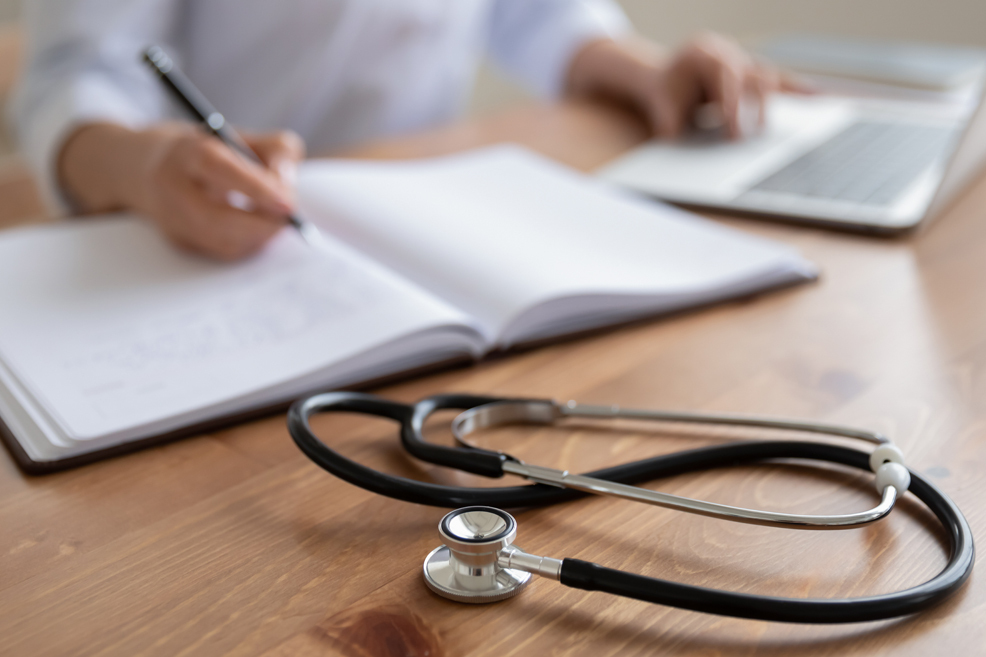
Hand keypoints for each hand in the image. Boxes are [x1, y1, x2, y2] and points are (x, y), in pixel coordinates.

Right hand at [59, 122, 305, 259]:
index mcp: (186, 152)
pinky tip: (257, 228)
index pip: (219, 169)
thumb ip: (275, 150)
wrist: (142, 168)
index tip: (289, 203)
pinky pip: (224, 252)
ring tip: (276, 219)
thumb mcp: (240, 136)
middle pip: (218, 219)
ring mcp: (171, 220)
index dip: (256, 188)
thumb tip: (288, 185)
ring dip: (261, 236)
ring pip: (224, 243)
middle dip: (264, 224)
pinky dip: (250, 243)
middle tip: (291, 217)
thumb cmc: (204, 151)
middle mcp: (171, 188)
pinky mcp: (179, 242)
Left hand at [567, 33, 805, 139]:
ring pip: (768, 77)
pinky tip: (818, 98)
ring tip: (770, 130)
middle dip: (752, 109)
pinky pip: (778, 81)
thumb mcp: (661, 105)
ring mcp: (744, 61)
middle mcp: (728, 52)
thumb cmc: (666, 91)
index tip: (733, 132)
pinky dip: (797, 89)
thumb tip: (676, 140)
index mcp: (703, 53)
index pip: (725, 75)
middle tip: (744, 139)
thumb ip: (669, 121)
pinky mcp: (754, 73)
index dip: (732, 103)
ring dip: (771, 104)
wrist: (665, 74)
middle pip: (752, 75)